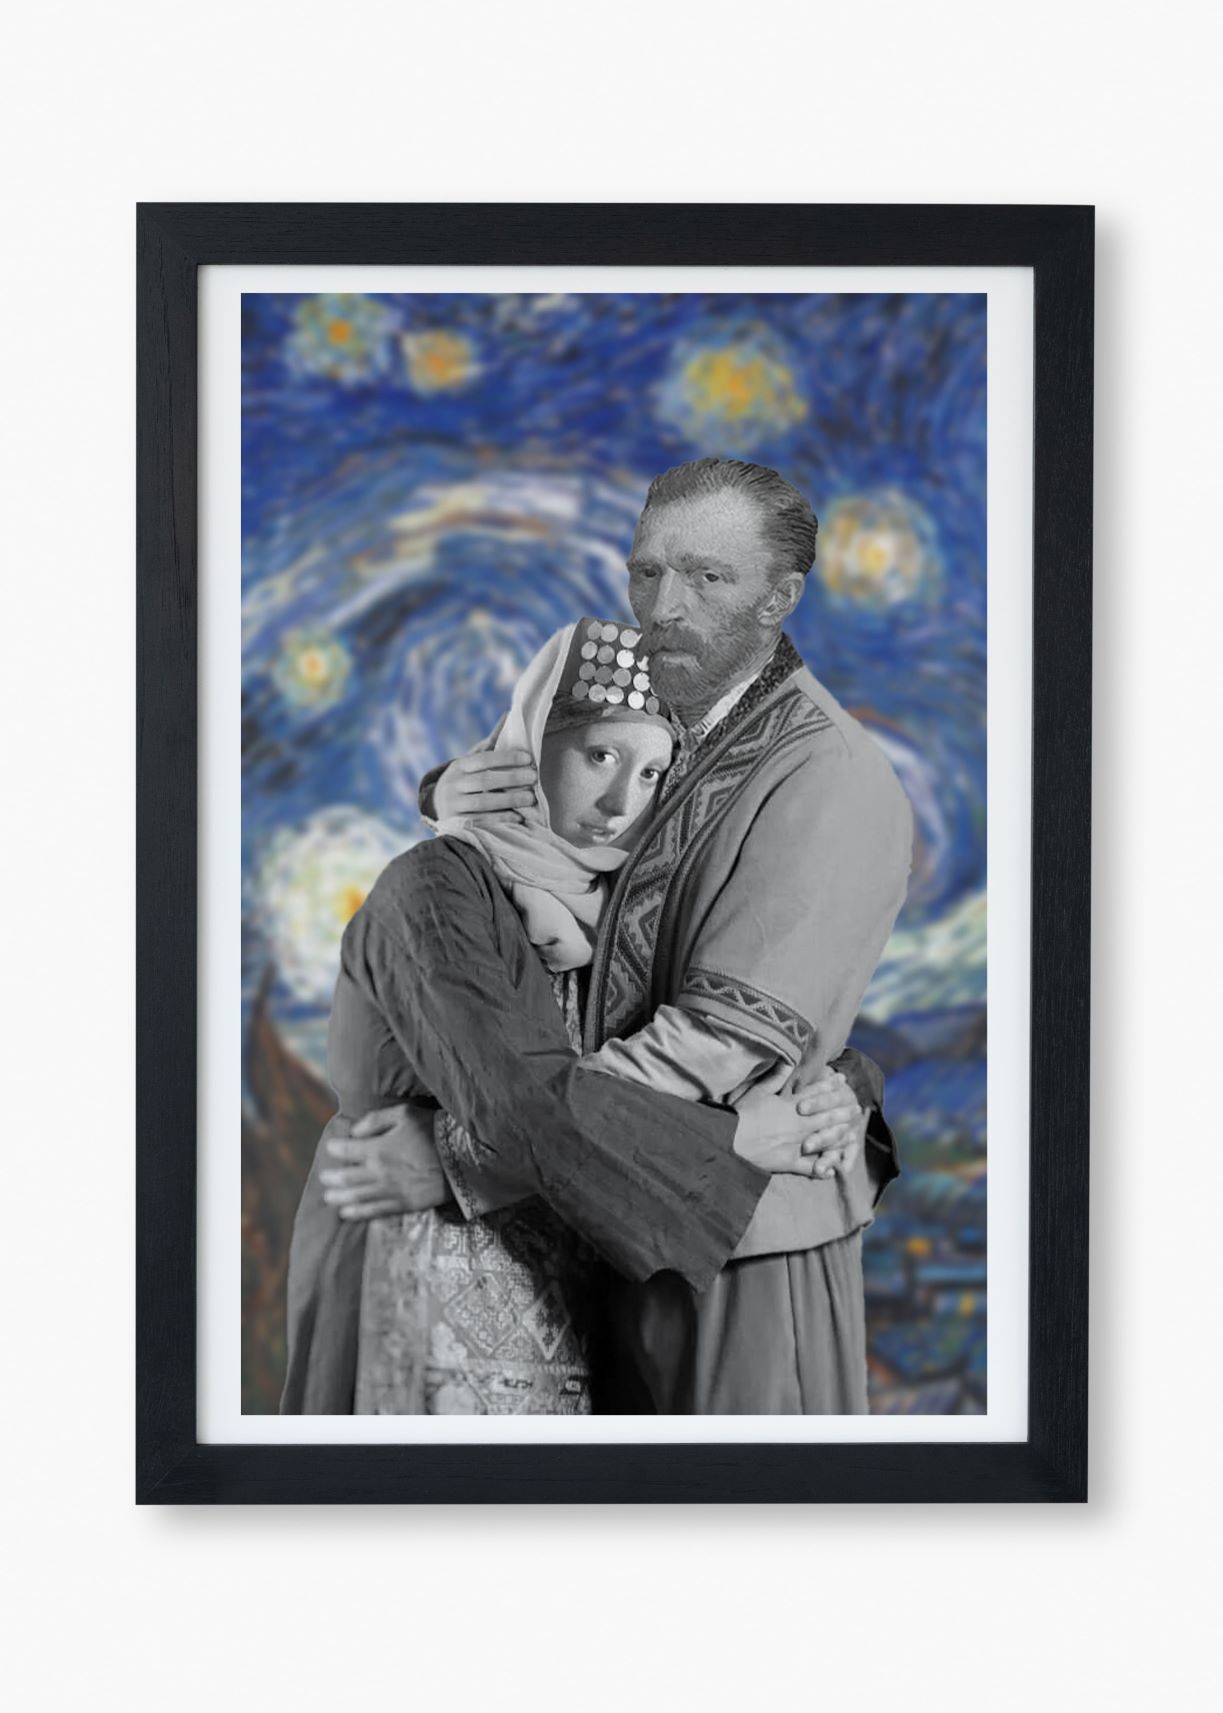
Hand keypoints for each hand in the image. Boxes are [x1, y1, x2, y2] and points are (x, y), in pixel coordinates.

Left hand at [319, 1102, 451, 1219]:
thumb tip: (355, 1131)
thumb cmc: (433, 1131)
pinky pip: (375, 1211)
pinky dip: (358, 1213)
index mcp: (377, 1149)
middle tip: (324, 1178)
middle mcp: (379, 1173)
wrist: (461, 1159)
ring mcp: (390, 1191)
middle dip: (332, 1178)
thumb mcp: (404, 1114)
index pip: (347, 1151)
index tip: (331, 1148)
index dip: (336, 1149)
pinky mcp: (403, 1205)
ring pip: (357, 1197)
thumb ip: (376, 1120)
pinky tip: (348, 1214)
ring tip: (329, 1198)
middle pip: (347, 1178)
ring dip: (340, 1198)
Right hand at [433, 749, 537, 820]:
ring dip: (509, 800)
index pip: (484, 759)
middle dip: (511, 778)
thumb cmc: (465, 779)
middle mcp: (454, 784)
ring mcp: (454, 805)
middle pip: (485, 781)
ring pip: (483, 802)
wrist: (438, 804)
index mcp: (459, 766)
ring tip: (530, 798)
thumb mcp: (472, 761)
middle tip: (533, 777)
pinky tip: (517, 817)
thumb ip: (492, 742)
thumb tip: (509, 715)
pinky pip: (481, 821)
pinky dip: (500, 819)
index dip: (506, 758)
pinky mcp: (458, 823)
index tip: (528, 759)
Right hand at [733, 1069, 865, 1180]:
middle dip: (842, 1111)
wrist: (731, 1140)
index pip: (814, 1093)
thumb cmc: (740, 1115)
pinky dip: (822, 1169)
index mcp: (790, 1106)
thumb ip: (774, 1078)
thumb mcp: (756, 1092)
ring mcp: (796, 1144)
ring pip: (825, 1140)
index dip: (829, 1085)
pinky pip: (810, 1167)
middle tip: (856, 1107)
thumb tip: (786, 1062)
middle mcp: (798, 1124)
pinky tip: (832, 1170)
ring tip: (852, 1134)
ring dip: (840, 1137)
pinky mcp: (789, 1162)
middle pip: (827, 1116)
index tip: (842, 1079)